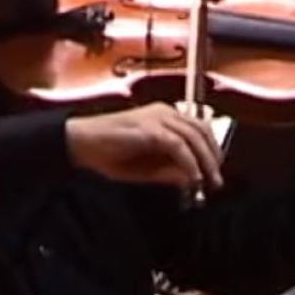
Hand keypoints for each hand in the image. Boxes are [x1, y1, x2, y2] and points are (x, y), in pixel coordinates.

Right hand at [65, 102, 223, 190]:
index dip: (210, 149)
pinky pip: (178, 146)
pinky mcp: (149, 129)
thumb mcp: (143, 167)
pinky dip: (189, 163)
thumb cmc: (106, 153)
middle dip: (213, 156)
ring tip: (209, 181)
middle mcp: (163, 112)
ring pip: (194, 136)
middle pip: (201, 130)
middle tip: (216, 179)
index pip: (198, 127)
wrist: (78, 142)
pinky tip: (192, 178)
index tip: (214, 170)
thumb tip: (190, 178)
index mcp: (163, 116)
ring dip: (205, 161)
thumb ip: (167, 171)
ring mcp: (156, 118)